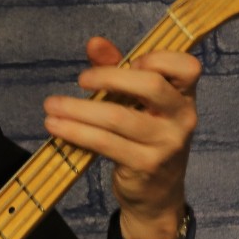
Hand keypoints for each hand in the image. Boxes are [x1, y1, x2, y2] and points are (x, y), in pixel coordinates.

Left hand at [42, 36, 199, 238]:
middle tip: (81, 80)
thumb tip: (95, 43)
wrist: (157, 195)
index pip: (187, 67)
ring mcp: (165, 144)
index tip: (131, 61)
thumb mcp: (138, 104)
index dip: (159, 58)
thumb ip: (119, 70)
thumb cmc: (144, 139)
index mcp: (184, 97)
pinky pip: (105, 143)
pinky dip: (76, 132)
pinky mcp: (145, 165)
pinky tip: (57, 126)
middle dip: (109, 77)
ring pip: (118, 118)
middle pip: (150, 86)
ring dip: (78, 110)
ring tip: (51, 106)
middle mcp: (181, 118)